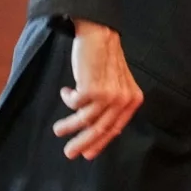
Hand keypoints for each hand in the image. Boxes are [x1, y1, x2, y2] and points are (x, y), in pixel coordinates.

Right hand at [52, 19, 142, 159]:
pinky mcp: (93, 89)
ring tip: (58, 130)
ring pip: (85, 120)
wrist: (100, 35)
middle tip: (69, 154)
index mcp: (132, 100)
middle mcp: (123, 100)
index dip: (100, 143)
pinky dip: (68, 100)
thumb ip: (112, 105)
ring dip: (68, 126)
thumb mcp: (116, 84)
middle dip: (83, 143)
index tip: (88, 154)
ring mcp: (109, 95)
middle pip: (100, 129)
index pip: (115, 129)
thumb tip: (98, 131)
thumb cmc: (105, 60)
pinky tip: (66, 92)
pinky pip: (74, 104)